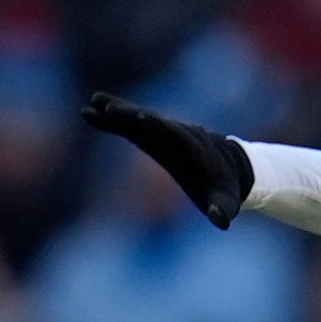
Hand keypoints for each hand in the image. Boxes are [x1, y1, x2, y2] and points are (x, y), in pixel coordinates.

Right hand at [82, 93, 255, 226]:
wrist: (230, 167)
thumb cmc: (226, 188)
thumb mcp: (227, 202)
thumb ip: (222, 209)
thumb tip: (220, 219)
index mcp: (194, 149)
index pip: (175, 134)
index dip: (159, 126)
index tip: (141, 116)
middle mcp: (177, 135)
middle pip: (152, 121)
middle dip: (132, 114)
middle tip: (109, 107)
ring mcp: (164, 133)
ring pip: (137, 119)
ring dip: (117, 111)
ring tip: (93, 102)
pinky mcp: (154, 136)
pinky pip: (130, 126)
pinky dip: (112, 121)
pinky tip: (90, 113)